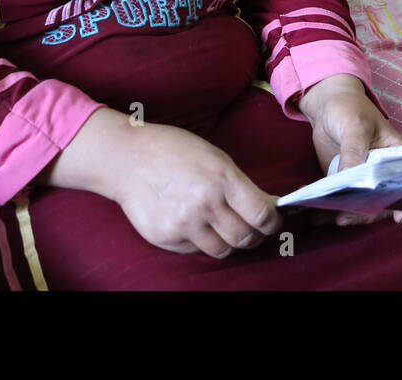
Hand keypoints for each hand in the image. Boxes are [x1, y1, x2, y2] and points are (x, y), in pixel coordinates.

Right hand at [111, 120, 281, 258]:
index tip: (274, 222)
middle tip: (255, 231)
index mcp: (223, 178)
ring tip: (228, 230)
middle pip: (245, 238)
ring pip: (222, 250)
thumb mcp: (216, 158)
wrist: (128, 158)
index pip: (262, 215)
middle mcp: (204, 204)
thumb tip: (267, 207)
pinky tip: (197, 225)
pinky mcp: (165, 237)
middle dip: (256, 237)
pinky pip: (196, 250)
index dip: (273, 223)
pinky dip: (202, 241)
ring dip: (230, 243)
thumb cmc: (176, 151)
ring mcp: (183, 224)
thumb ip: (240, 185)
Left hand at [298, 73, 401, 224]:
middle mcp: (382, 171)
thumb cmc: (350, 108)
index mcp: (396, 154)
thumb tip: (350, 182)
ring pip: (359, 204)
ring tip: (322, 218)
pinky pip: (339, 199)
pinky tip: (312, 212)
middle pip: (381, 200)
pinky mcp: (343, 181)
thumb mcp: (354, 126)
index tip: (398, 216)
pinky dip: (326, 207)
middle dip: (364, 212)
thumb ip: (354, 152)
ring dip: (343, 214)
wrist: (327, 104)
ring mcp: (362, 178)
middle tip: (344, 217)